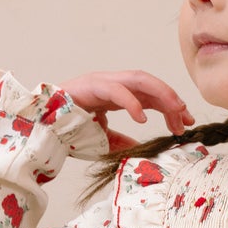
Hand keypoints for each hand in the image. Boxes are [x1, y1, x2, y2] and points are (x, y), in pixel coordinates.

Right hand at [63, 70, 194, 149]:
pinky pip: (116, 91)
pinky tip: (143, 118)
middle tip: (186, 118)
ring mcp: (101, 82)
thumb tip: (140, 148)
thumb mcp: (103, 140)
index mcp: (116, 95)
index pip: (150, 95)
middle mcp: (112, 84)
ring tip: (175, 112)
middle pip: (149, 84)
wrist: (41, 129)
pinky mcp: (90, 87)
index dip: (170, 106)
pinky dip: (132, 103)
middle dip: (171, 98)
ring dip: (160, 94)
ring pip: (138, 80)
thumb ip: (122, 141)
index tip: (186, 123)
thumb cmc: (68, 132)